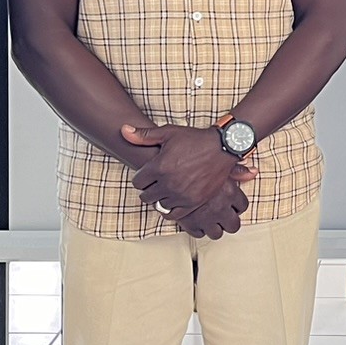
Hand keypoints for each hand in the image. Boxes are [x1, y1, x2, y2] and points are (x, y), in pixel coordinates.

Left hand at [122, 123, 253, 235]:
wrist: (222, 148)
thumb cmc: (194, 139)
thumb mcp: (168, 133)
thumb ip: (144, 135)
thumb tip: (123, 130)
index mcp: (160, 166)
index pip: (137, 182)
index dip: (141, 177)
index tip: (148, 174)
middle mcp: (169, 183)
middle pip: (146, 195)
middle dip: (149, 188)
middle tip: (156, 182)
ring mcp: (181, 194)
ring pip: (159, 205)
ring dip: (160, 199)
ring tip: (166, 190)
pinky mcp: (193, 202)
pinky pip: (174, 214)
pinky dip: (171, 209)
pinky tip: (174, 200)